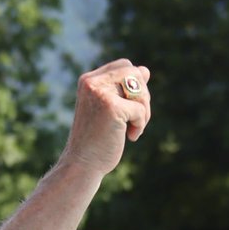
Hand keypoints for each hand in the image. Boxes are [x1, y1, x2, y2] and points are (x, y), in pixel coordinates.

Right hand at [61, 59, 151, 178]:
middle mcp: (92, 83)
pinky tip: (131, 137)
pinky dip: (140, 125)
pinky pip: (140, 110)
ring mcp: (101, 93)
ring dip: (144, 111)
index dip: (135, 84)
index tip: (130, 108)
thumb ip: (124, 89)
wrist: (83, 164)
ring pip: (140, 89)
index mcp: (88, 81)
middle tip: (136, 119)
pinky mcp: (111, 107)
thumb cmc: (97, 140)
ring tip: (133, 129)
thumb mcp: (110, 110)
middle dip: (142, 97)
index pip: (124, 65)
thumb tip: (145, 70)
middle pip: (135, 73)